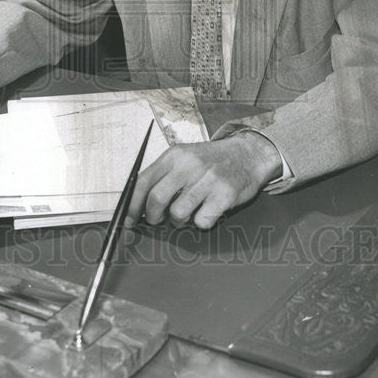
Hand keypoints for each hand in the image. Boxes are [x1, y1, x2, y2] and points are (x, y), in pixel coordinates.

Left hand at [127, 132, 280, 229]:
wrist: (248, 154)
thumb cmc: (212, 161)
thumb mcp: (185, 158)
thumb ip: (164, 176)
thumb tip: (139, 204)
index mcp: (174, 155)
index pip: (143, 181)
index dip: (132, 205)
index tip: (129, 220)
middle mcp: (189, 165)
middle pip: (156, 199)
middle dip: (153, 216)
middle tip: (158, 220)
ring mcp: (208, 179)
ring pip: (177, 213)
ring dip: (178, 222)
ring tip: (186, 215)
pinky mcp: (224, 194)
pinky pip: (202, 221)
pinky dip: (201, 223)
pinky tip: (206, 212)